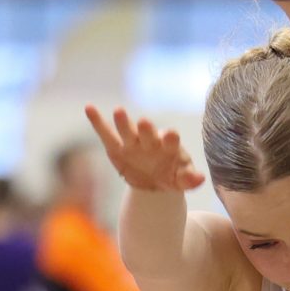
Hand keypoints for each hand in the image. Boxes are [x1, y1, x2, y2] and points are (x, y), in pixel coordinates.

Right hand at [85, 106, 204, 193]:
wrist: (154, 182)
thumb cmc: (171, 176)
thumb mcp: (181, 181)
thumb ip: (189, 180)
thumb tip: (200, 178)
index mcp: (169, 147)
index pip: (171, 141)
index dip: (170, 138)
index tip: (171, 134)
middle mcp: (150, 140)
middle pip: (148, 133)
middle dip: (147, 129)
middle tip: (144, 123)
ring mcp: (133, 142)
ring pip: (127, 131)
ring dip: (123, 122)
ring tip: (118, 112)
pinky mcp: (116, 147)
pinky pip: (106, 134)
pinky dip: (97, 122)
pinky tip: (89, 108)